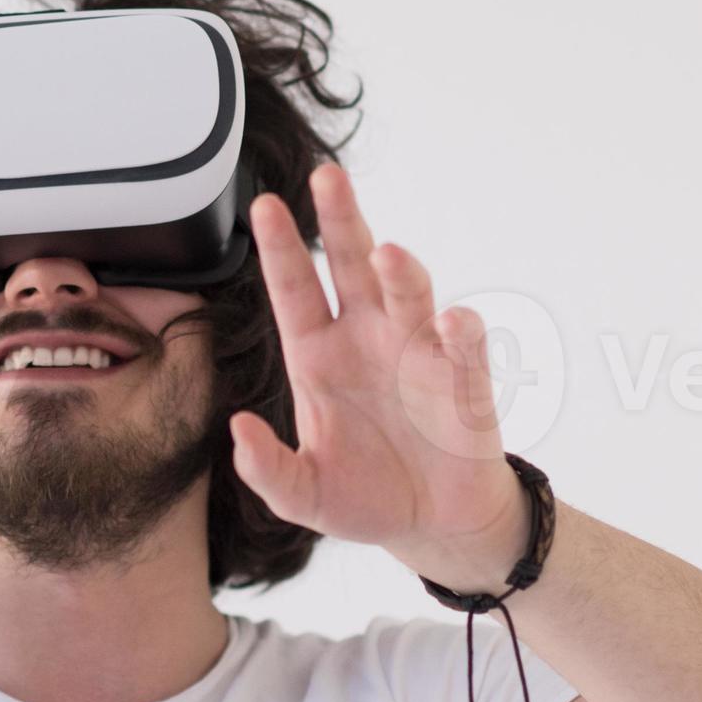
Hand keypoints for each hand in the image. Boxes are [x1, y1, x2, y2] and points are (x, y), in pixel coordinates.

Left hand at [229, 163, 534, 593]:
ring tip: (386, 255)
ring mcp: (418, 354)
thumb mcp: (303, 494)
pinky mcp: (463, 382)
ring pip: (409, 295)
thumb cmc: (367, 495)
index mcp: (319, 357)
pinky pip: (462, 349)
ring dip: (400, 273)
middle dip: (340, 221)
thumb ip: (267, 469)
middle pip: (351, 267)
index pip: (294, 292)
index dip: (280, 250)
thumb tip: (238, 429)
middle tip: (327, 178)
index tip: (265, 205)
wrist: (436, 523)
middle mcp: (367, 340)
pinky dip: (459, 335)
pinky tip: (451, 324)